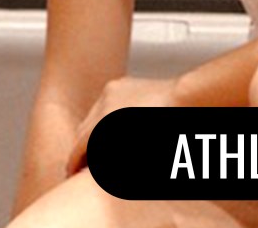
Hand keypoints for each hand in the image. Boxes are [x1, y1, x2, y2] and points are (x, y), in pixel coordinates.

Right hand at [66, 75, 180, 175]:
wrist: (184, 100)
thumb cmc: (164, 130)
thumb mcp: (133, 154)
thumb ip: (108, 160)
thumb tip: (94, 169)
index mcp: (102, 125)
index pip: (78, 149)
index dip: (75, 165)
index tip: (74, 174)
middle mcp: (101, 105)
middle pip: (82, 132)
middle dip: (84, 148)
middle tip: (86, 164)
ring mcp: (110, 91)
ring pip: (93, 117)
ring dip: (94, 132)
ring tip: (100, 146)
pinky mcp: (121, 83)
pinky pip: (105, 104)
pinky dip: (106, 117)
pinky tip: (114, 126)